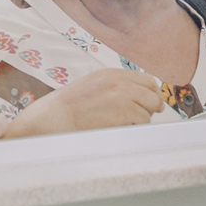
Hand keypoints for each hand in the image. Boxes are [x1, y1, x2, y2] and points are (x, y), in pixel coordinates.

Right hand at [17, 67, 163, 134]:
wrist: (52, 118)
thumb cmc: (68, 108)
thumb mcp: (94, 86)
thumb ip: (117, 88)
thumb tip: (145, 99)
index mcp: (112, 74)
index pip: (147, 81)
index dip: (153, 94)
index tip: (153, 105)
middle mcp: (120, 83)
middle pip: (152, 97)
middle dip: (149, 110)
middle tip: (137, 119)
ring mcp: (123, 98)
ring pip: (147, 114)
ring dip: (137, 123)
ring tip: (116, 125)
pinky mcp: (123, 115)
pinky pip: (140, 125)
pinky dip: (131, 130)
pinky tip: (114, 130)